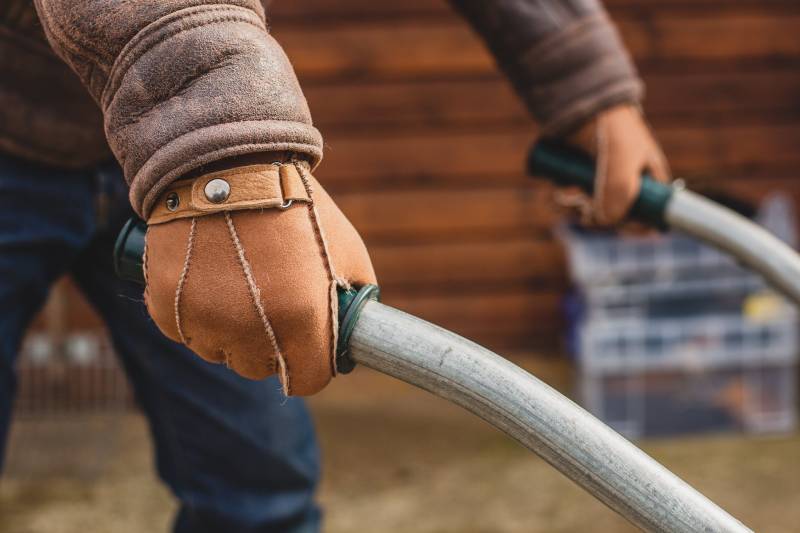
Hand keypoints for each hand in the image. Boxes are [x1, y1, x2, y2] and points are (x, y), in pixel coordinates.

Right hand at [143, 157, 375, 395]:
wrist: (227, 162)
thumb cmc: (296, 204)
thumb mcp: (347, 249)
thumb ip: (354, 297)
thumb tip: (355, 333)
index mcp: (302, 320)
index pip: (307, 380)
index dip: (311, 367)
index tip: (307, 352)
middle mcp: (251, 331)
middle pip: (259, 369)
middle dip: (270, 347)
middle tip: (270, 305)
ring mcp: (204, 321)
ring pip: (219, 352)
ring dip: (230, 331)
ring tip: (238, 281)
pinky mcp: (166, 307)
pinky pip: (185, 331)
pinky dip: (195, 314)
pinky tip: (208, 276)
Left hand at [562, 104, 669, 225]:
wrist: (580, 104)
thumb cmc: (611, 129)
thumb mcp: (621, 161)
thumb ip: (619, 194)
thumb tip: (603, 223)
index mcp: (651, 181)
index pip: (651, 216)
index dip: (637, 227)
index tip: (620, 228)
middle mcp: (627, 184)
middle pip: (614, 218)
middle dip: (598, 217)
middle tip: (584, 208)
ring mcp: (602, 182)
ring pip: (590, 212)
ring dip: (576, 210)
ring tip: (567, 195)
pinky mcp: (578, 177)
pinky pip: (572, 201)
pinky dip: (564, 201)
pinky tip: (559, 193)